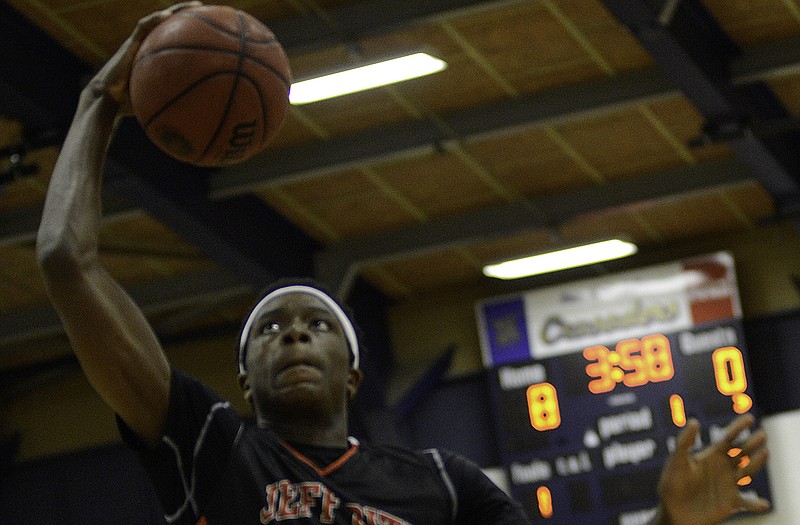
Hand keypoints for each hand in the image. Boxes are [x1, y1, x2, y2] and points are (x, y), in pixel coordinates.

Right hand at [87, 1, 202, 112]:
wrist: (108, 99)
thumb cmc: (132, 103)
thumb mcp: (160, 100)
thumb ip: (177, 100)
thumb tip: (201, 113)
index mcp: (157, 57)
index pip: (177, 40)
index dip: (193, 33)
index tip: (212, 30)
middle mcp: (150, 46)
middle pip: (171, 26)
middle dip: (189, 16)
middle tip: (206, 11)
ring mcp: (140, 42)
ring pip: (159, 20)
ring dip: (176, 11)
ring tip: (194, 6)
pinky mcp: (129, 43)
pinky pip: (143, 26)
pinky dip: (154, 19)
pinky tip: (167, 15)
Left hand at [655, 414, 768, 524]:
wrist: (672, 510)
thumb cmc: (672, 483)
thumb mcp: (677, 461)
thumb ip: (684, 443)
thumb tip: (694, 421)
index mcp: (712, 456)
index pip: (728, 438)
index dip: (738, 427)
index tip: (750, 418)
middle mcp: (724, 468)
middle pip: (741, 453)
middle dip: (752, 443)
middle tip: (762, 434)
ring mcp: (729, 484)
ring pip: (747, 471)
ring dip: (756, 464)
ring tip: (765, 452)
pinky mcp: (730, 503)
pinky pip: (746, 503)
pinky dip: (755, 504)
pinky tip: (764, 504)